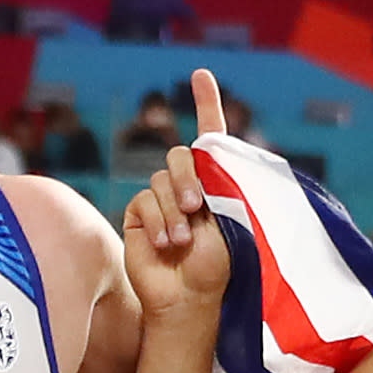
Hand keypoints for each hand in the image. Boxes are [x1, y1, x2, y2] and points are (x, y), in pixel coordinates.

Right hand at [118, 68, 239, 328]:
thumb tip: (203, 155)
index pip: (211, 136)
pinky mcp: (140, 215)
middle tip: (198, 209)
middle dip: (190, 179)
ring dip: (174, 210)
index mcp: (217, 183)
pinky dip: (157, 221)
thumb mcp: (232, 222)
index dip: (206, 103)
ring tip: (181, 241)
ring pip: (162, 180)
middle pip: (182, 157)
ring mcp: (162, 200)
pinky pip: (144, 201)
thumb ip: (221, 186)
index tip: (201, 74)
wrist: (190, 299)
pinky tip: (164, 245)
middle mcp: (188, 186)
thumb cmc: (220, 266)